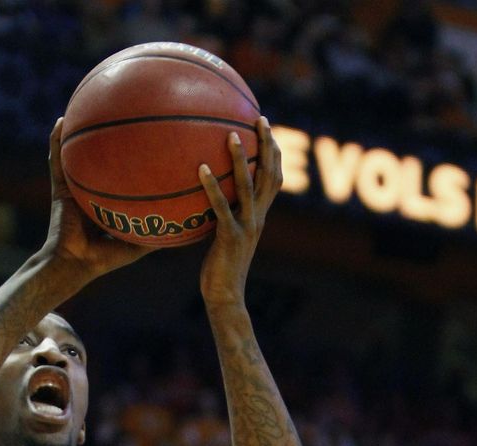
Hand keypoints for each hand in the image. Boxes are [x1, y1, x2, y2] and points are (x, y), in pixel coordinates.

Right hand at [41, 120, 150, 286]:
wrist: (74, 264)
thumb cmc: (103, 260)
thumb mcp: (137, 246)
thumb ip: (157, 236)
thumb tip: (187, 230)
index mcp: (107, 201)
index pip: (121, 175)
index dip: (133, 158)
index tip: (149, 138)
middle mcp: (91, 190)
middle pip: (102, 158)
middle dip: (109, 137)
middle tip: (123, 112)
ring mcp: (74, 187)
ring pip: (77, 153)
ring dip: (79, 131)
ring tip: (86, 104)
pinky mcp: (60, 188)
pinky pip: (56, 160)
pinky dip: (55, 141)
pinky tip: (59, 121)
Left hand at [198, 116, 281, 307]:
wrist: (225, 297)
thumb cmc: (221, 270)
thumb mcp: (225, 238)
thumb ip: (224, 217)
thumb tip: (208, 198)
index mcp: (259, 216)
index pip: (273, 179)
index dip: (274, 153)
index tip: (266, 128)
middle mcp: (258, 218)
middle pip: (269, 175)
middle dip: (267, 145)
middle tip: (259, 118)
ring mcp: (247, 227)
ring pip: (248, 186)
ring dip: (242, 159)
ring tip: (231, 134)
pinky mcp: (230, 237)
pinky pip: (222, 207)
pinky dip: (213, 187)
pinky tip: (201, 169)